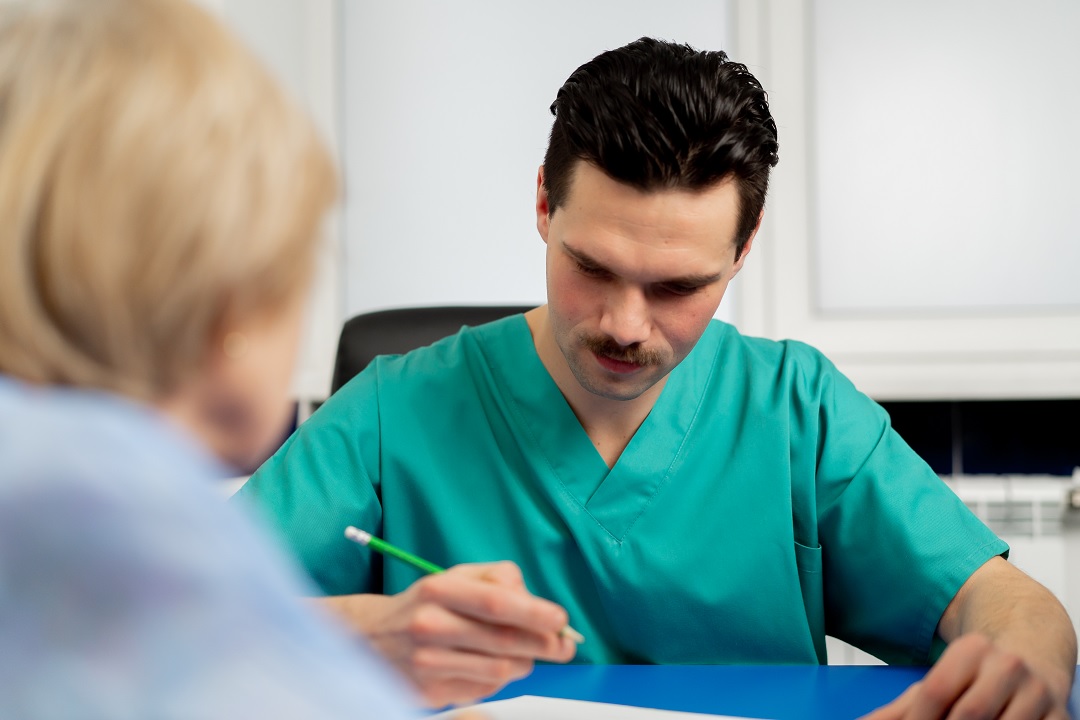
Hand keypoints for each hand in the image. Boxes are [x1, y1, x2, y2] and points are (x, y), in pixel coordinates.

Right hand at [333, 561, 576, 707]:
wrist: (371, 639)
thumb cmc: (426, 604)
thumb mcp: (455, 577)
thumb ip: (497, 579)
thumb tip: (533, 600)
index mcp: (438, 590)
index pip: (497, 603)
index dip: (535, 613)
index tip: (560, 620)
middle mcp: (430, 626)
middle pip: (504, 641)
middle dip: (544, 644)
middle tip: (564, 646)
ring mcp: (428, 664)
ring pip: (500, 670)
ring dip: (525, 663)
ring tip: (528, 654)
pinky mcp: (429, 693)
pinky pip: (484, 689)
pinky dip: (499, 678)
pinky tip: (492, 666)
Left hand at [861, 634, 1069, 719]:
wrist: (1034, 649)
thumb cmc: (975, 675)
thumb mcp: (938, 680)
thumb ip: (900, 708)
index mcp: (971, 650)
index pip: (936, 691)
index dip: (919, 719)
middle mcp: (1007, 665)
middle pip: (971, 713)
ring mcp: (1038, 691)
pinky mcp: (1062, 715)